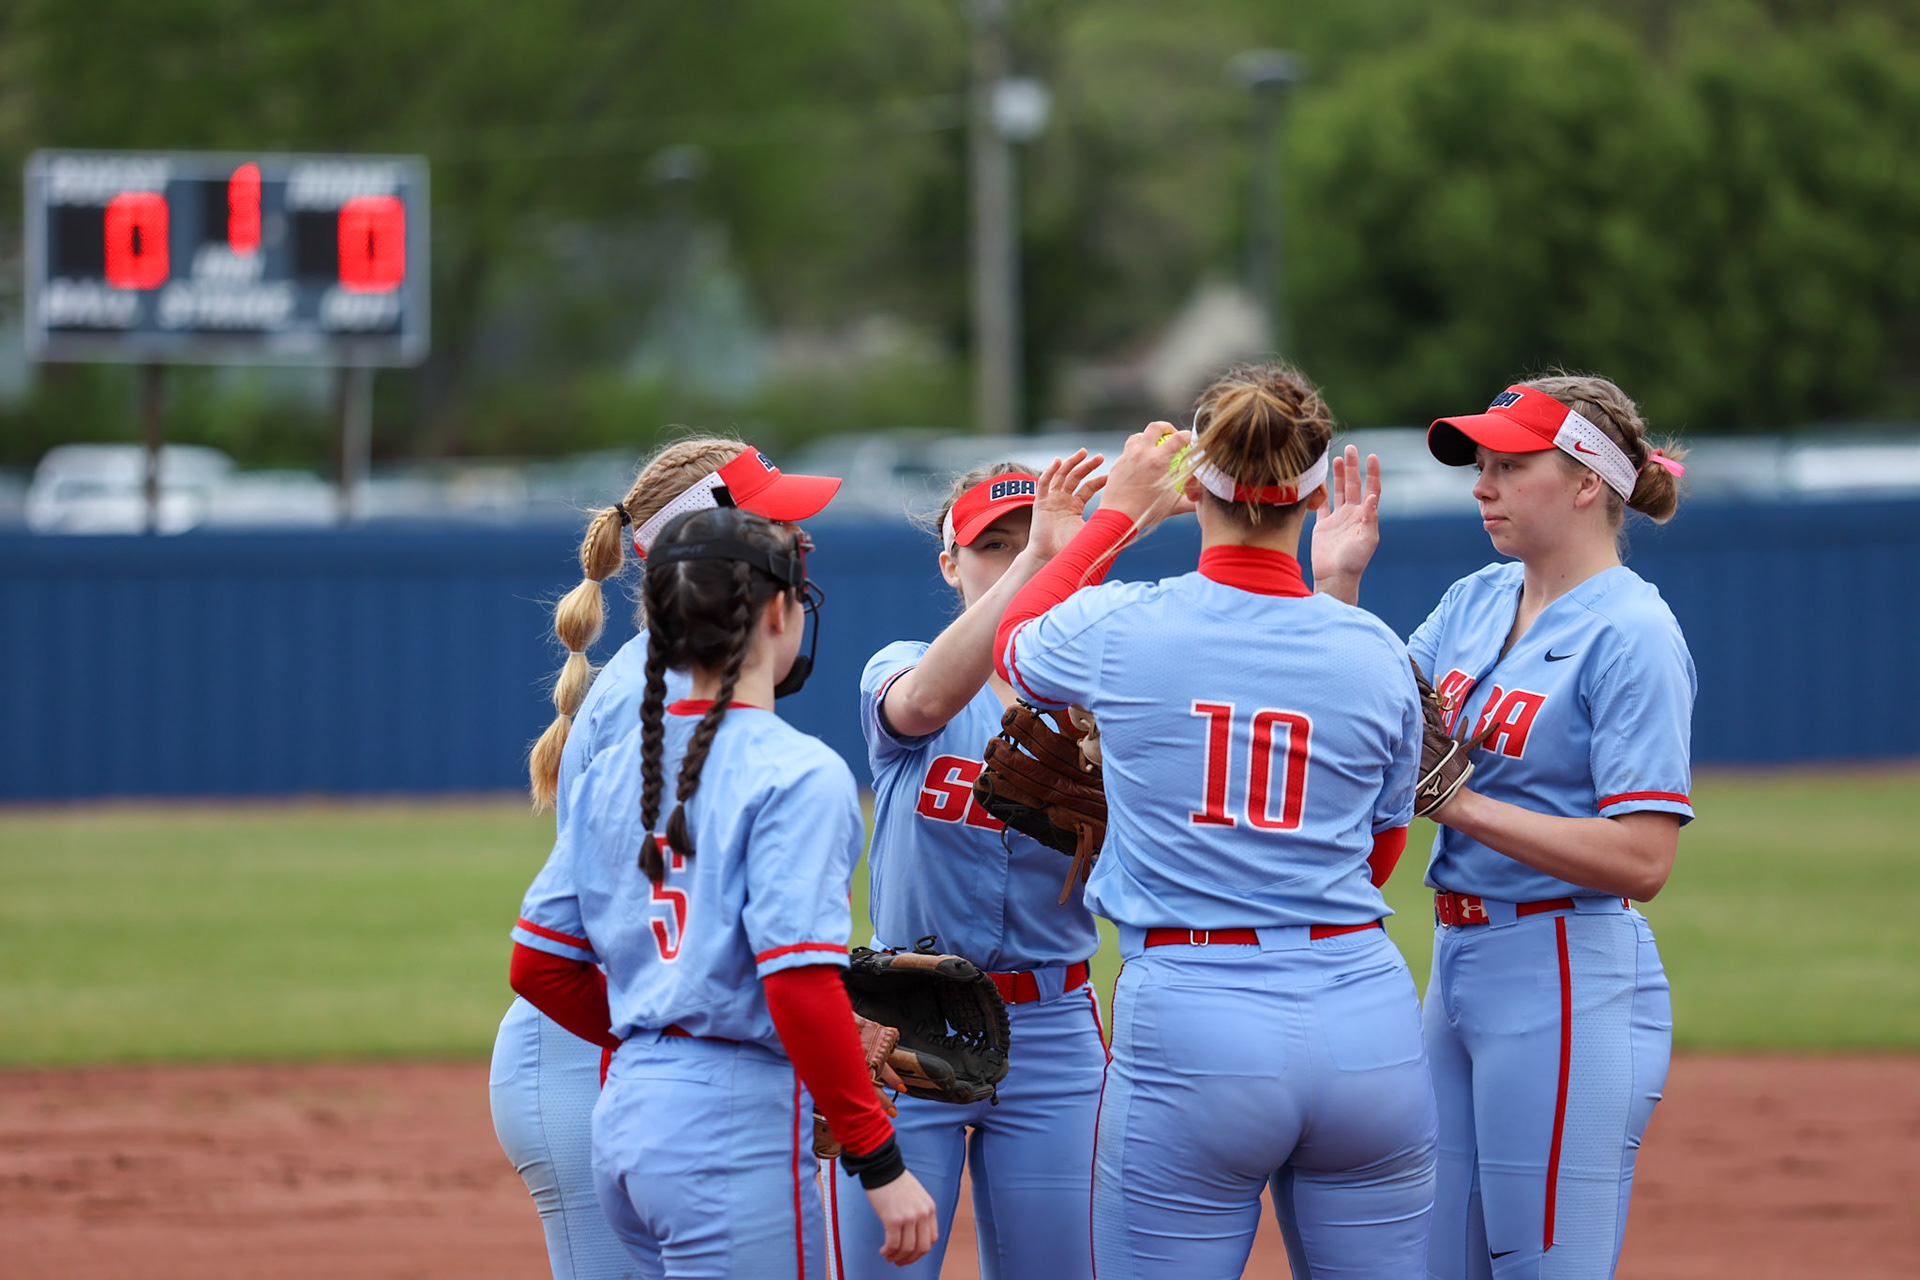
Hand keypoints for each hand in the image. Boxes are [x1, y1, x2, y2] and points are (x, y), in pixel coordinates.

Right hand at [866, 1169, 937, 1265]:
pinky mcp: (893, 1219)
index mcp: (930, 1208)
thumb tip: (914, 1233)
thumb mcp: (916, 1196)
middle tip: (899, 1262)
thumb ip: (919, 1212)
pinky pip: (893, 1244)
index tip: (911, 1255)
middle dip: (910, 1259)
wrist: (882, 1168)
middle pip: (922, 1248)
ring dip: (897, 1257)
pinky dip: (888, 1252)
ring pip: (907, 1249)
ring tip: (888, 1256)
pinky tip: (883, 1251)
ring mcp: (909, 1217)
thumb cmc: (895, 1181)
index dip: (921, 1251)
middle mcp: (922, 1214)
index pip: (932, 1239)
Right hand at [1024, 448, 1107, 561]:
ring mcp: (1051, 500)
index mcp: (1075, 507)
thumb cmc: (1070, 550)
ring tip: (1083, 453)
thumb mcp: (1091, 532)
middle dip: (1087, 466)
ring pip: (1061, 475)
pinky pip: (1043, 483)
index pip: (1088, 488)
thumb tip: (1130, 523)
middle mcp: (1063, 501)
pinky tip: (1058, 461)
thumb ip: (1104, 524)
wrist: (1051, 560)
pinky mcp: (1040, 503)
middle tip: (1099, 457)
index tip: (1112, 475)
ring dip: (1071, 463)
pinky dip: (1049, 471)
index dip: (1099, 480)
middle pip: (1076, 477)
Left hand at [1097, 423, 1198, 530]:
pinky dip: (1135, 452)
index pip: (1179, 438)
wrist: (1117, 517)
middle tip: (1171, 434)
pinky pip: (1127, 451)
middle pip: (1155, 427)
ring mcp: (1127, 457)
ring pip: (1138, 436)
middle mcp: (1142, 454)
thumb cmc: (1146, 512)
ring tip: (1153, 446)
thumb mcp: (1172, 506)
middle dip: (1166, 427)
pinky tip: (1139, 462)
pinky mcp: (1117, 464)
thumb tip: (1204, 501)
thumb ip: (1190, 501)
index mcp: (1159, 460)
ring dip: (1147, 437)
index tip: (1191, 439)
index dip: (1188, 435)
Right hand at [1309, 445, 1379, 603]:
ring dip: (1339, 475)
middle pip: (1353, 485)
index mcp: (1365, 516)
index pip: (1371, 489)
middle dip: (1352, 466)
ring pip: (1338, 491)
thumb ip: (1370, 518)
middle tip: (1350, 448)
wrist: (1335, 577)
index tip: (1371, 456)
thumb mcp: (1367, 539)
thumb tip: (1372, 497)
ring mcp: (1337, 519)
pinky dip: (1321, 492)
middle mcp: (1352, 515)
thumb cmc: (1354, 561)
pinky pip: (1321, 504)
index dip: (1372, 473)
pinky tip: (1319, 479)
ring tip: (1336, 457)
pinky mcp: (1322, 525)